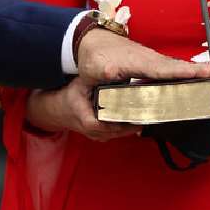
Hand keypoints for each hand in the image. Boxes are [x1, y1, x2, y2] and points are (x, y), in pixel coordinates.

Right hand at [24, 78, 139, 141]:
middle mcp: (94, 132)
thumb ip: (98, 81)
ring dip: (134, 124)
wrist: (57, 109)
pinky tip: (139, 118)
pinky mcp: (102, 136)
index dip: (127, 120)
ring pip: (121, 133)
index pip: (110, 124)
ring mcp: (98, 136)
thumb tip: (117, 74)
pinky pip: (118, 132)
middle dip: (136, 121)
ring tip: (149, 114)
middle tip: (152, 112)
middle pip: (120, 130)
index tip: (141, 114)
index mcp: (88, 120)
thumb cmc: (69, 96)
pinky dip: (128, 126)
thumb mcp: (81, 84)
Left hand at [76, 29, 209, 84]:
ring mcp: (151, 60)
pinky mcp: (152, 63)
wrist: (91, 40)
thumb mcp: (93, 72)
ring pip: (176, 69)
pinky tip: (199, 82)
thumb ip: (104, 81)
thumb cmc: (92, 58)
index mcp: (133, 62)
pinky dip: (186, 74)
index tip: (204, 72)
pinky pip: (172, 70)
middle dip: (199, 72)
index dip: (184, 72)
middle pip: (176, 68)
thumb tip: (118, 86)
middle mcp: (147, 59)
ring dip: (196, 74)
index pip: (163, 70)